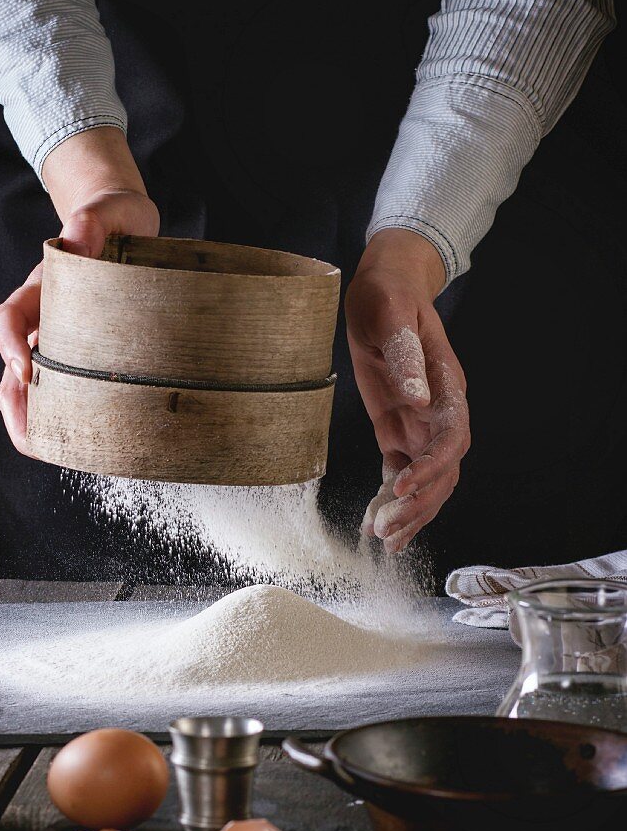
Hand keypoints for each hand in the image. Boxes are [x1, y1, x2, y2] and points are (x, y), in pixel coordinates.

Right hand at [0, 127, 159, 452]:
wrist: (128, 222)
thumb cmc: (118, 217)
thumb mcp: (112, 210)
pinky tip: (83, 438)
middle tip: (30, 434)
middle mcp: (45, 315)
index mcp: (43, 286)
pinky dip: (68, 413)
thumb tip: (76, 244)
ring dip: (35, 416)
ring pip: (33, 383)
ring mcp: (63, 336)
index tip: (23, 367)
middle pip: (14, 363)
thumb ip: (91, 221)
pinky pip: (67, 386)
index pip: (11, 316)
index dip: (10, 343)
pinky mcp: (87, 351)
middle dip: (15, 401)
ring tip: (47, 449)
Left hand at [345, 229, 469, 553]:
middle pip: (444, 471)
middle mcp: (439, 412)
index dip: (432, 467)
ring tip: (385, 540)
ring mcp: (419, 424)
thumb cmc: (389, 296)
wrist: (383, 290)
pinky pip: (401, 472)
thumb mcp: (391, 314)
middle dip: (420, 504)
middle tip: (387, 530)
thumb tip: (419, 399)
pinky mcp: (396, 429)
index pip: (452, 439)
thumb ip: (407, 354)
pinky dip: (393, 501)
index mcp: (448, 387)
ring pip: (427, 481)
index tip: (401, 487)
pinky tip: (378, 525)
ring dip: (410, 512)